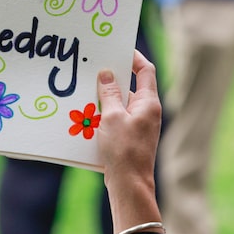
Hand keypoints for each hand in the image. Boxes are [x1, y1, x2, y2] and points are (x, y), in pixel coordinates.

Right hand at [96, 50, 161, 192]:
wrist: (129, 185)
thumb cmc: (123, 150)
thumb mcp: (111, 117)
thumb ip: (109, 93)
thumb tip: (107, 73)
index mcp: (148, 102)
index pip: (145, 70)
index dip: (133, 57)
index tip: (118, 48)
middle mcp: (147, 111)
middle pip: (130, 86)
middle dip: (112, 78)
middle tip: (94, 68)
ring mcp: (139, 125)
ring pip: (120, 103)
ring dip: (104, 98)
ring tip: (85, 91)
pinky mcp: (129, 137)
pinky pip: (116, 118)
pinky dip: (103, 114)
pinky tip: (87, 116)